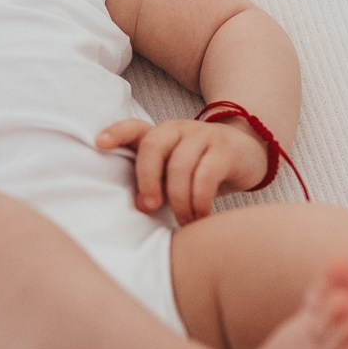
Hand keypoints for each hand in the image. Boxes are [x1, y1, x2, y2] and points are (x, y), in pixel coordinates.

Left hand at [95, 117, 268, 223]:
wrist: (248, 153)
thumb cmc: (201, 168)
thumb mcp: (174, 172)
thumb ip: (155, 182)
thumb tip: (139, 206)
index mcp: (160, 135)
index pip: (134, 128)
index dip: (116, 133)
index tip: (99, 144)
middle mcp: (178, 130)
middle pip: (153, 145)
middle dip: (147, 178)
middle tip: (149, 207)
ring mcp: (203, 136)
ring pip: (180, 165)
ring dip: (178, 199)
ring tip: (183, 221)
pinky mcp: (225, 150)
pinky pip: (206, 175)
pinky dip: (199, 200)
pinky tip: (200, 216)